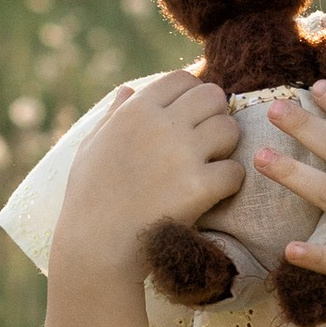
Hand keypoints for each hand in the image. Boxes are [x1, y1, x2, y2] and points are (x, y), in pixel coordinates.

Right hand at [54, 72, 239, 274]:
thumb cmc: (89, 197)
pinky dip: (229, 182)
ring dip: (225, 147)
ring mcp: (183, 155)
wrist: (96, 247)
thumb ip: (113, 115)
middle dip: (214, 115)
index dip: (192, 96)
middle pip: (214, 96)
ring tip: (209, 166)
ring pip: (230, 129)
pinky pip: (235, 171)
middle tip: (206, 142)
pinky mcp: (200, 187)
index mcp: (136, 111)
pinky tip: (212, 193)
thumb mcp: (91, 147)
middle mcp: (162, 125)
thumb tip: (127, 91)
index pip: (183, 79)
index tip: (189, 119)